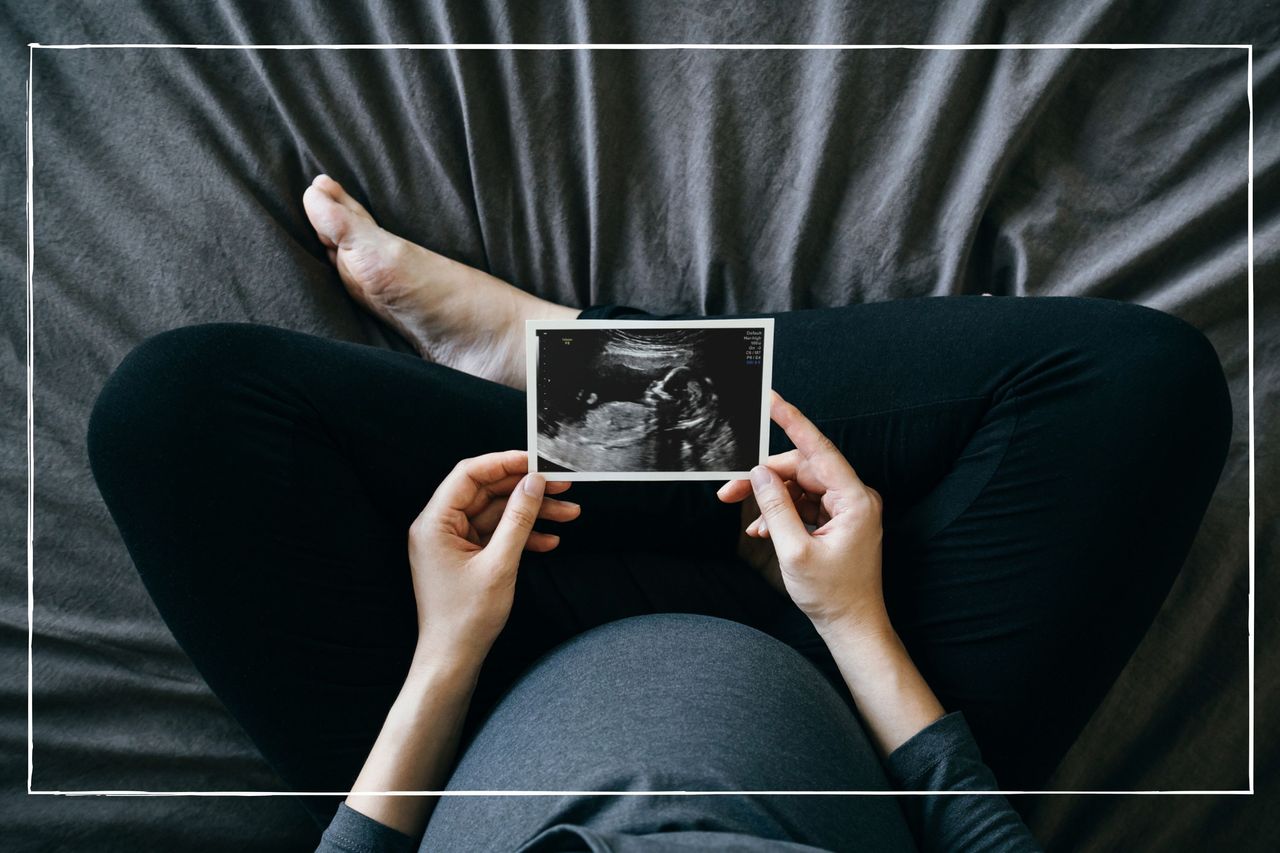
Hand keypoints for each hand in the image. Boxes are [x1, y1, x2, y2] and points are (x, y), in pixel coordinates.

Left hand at [407, 450, 579, 667]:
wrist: (452, 661)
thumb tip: (534, 483)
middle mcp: (439, 527)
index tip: (536, 461)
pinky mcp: (466, 557)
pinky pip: (496, 535)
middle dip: (526, 490)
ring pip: (497, 514)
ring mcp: (453, 543)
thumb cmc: (466, 619)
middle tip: (563, 486)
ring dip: (532, 514)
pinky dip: (523, 535)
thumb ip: (518, 519)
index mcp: (434, 523)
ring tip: (569, 513)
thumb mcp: (500, 565)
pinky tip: (550, 541)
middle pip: (487, 492)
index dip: (504, 463)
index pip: (469, 475)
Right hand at [718, 391, 886, 638]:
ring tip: (748, 520)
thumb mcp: (795, 552)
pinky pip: (804, 505)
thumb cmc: (832, 595)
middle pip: (802, 470)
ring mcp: (847, 510)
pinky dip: (782, 514)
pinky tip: (763, 530)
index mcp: (855, 500)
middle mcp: (854, 498)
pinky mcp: (837, 522)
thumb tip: (759, 475)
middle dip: (765, 479)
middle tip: (729, 490)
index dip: (793, 423)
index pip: (819, 450)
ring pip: (799, 488)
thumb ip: (776, 508)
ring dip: (771, 501)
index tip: (772, 400)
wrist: (852, 627)